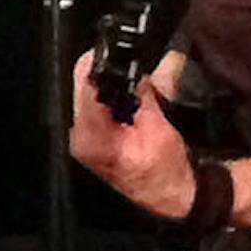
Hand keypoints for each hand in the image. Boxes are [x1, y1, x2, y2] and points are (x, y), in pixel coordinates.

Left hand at [69, 51, 194, 221]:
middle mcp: (80, 139)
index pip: (85, 87)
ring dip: (104, 87)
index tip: (110, 53)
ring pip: (83, 96)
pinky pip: (90, 109)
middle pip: (80, 88)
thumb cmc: (167, 172)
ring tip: (126, 86)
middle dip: (101, 74)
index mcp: (93, 137)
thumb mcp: (158, 127)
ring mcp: (80, 141)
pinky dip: (105, 101)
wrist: (170, 197)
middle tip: (122, 64)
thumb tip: (134, 71)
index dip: (98, 66)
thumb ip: (141, 94)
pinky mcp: (87, 140)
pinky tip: (122, 104)